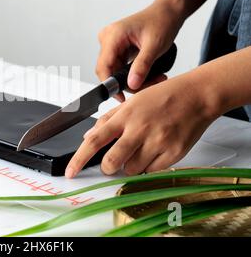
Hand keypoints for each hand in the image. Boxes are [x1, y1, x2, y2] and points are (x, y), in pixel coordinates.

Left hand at [65, 72, 218, 177]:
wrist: (197, 96)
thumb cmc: (163, 96)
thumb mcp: (131, 102)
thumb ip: (108, 119)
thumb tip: (87, 137)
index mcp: (125, 116)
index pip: (94, 140)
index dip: (79, 159)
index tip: (70, 172)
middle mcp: (139, 129)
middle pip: (112, 162)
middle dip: (107, 167)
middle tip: (111, 163)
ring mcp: (157, 142)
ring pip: (132, 170)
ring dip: (130, 165)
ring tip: (140, 149)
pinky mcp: (173, 153)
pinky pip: (152, 171)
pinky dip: (148, 166)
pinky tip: (154, 150)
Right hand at [96, 3, 183, 100]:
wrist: (167, 12)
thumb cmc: (162, 22)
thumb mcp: (154, 46)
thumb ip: (142, 66)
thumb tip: (131, 85)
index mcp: (113, 35)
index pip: (103, 66)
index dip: (110, 84)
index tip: (120, 97)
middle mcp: (108, 39)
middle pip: (110, 71)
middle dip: (128, 82)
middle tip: (150, 84)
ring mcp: (111, 44)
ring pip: (116, 71)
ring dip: (134, 79)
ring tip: (156, 78)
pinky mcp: (117, 48)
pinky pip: (121, 67)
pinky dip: (134, 73)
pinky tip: (150, 73)